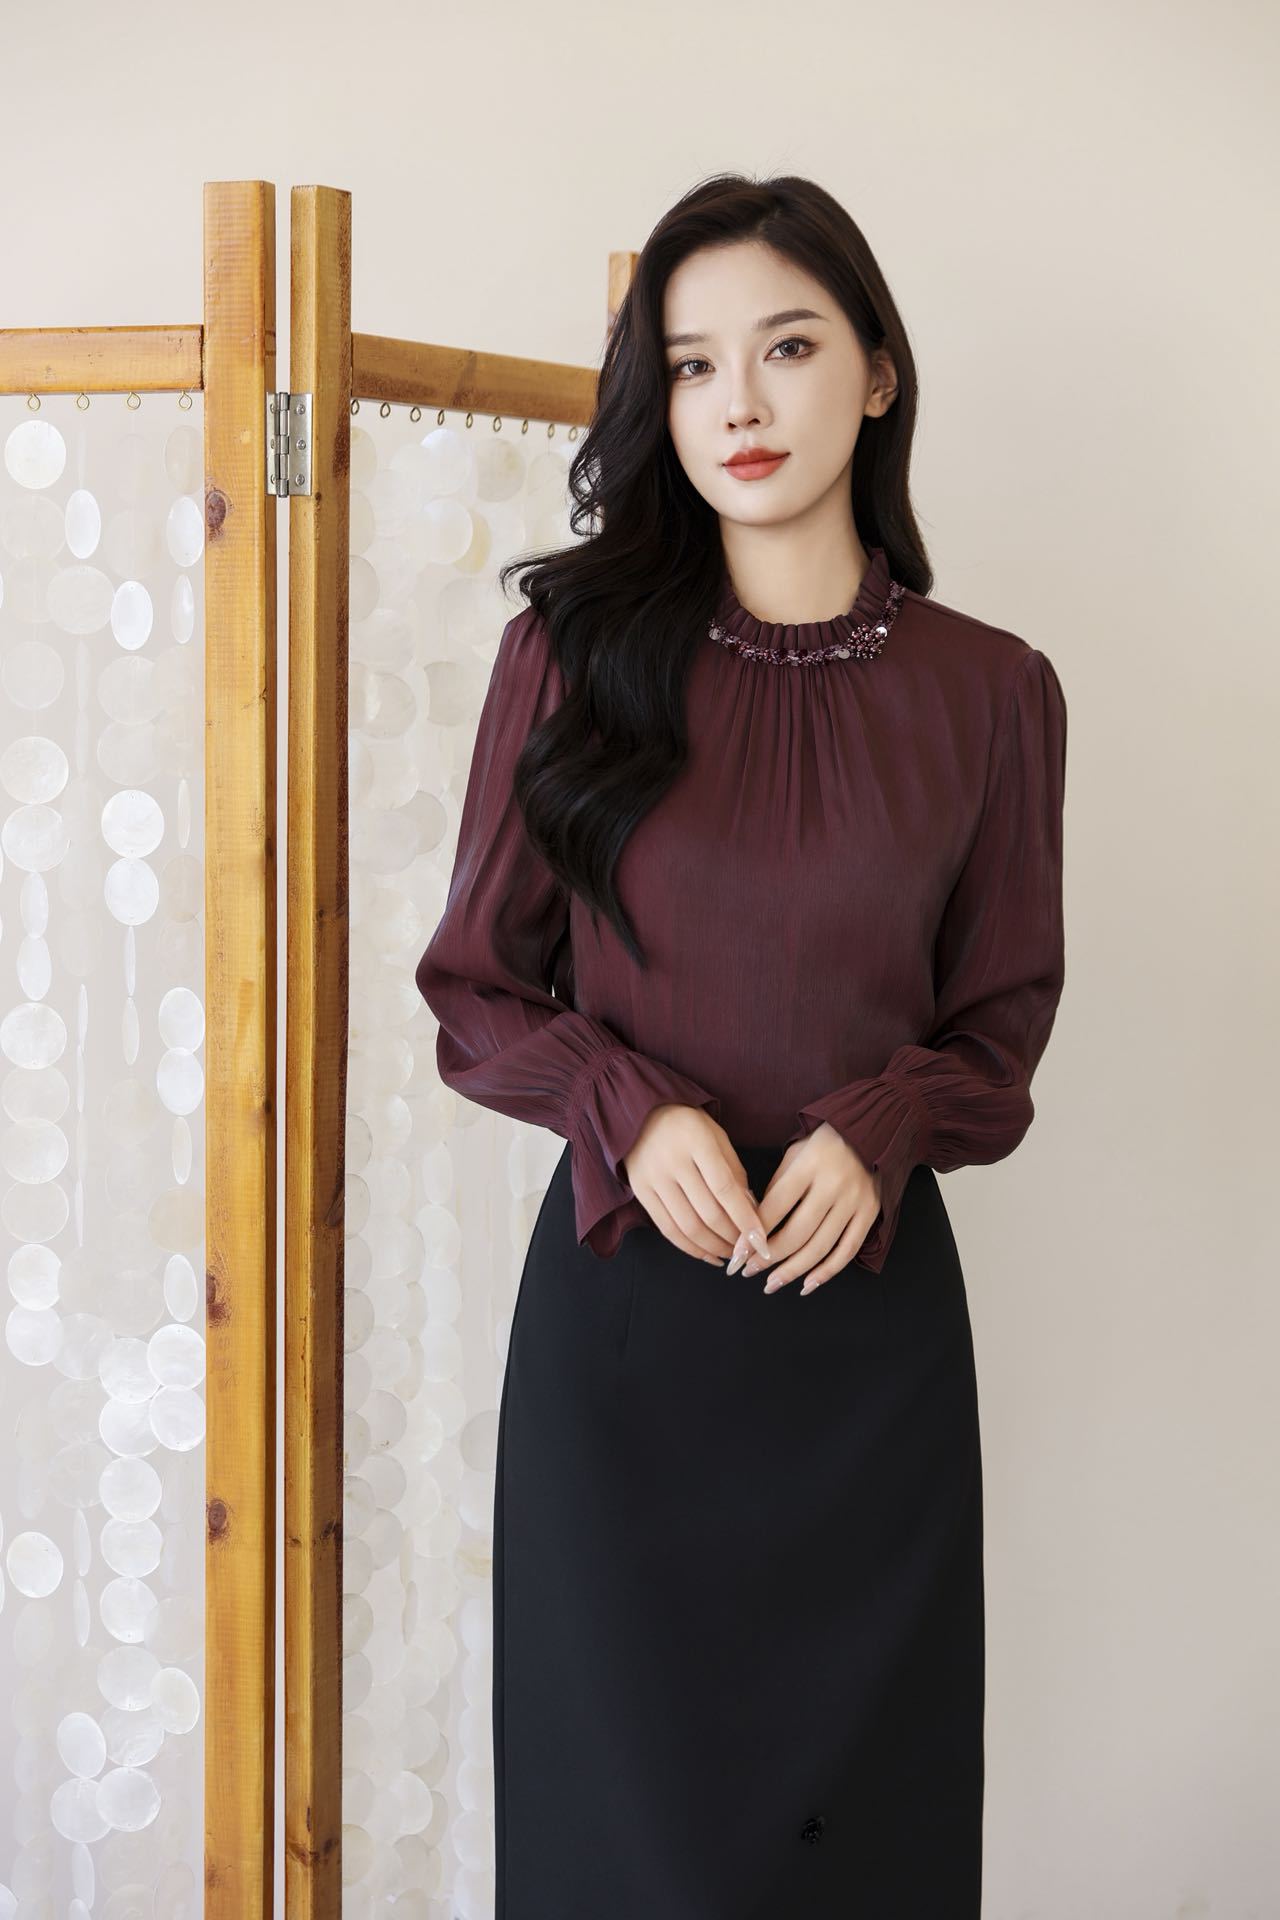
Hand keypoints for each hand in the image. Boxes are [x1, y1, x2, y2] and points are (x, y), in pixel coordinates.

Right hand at [622, 1105, 772, 1267]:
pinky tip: (707, 1255)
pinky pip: (667, 1229)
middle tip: (747, 1250)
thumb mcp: (717, 1137)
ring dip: (713, 1247)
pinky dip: (689, 1248)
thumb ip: (735, 1173)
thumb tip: (751, 1212)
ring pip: (687, 1226)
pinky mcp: (640, 1192)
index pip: (725, 1189)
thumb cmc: (688, 1125)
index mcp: (697, 1142)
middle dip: (732, 1238)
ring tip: (730, 1255)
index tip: (760, 1241)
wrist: (640, 1112)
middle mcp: (672, 1161)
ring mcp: (653, 1178)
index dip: (745, 1219)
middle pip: (708, 1212)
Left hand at [729, 1123, 881, 1294]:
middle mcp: (833, 1185)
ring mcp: (854, 1202)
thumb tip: (756, 1227)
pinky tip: (807, 1284)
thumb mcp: (794, 1153)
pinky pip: (847, 1250)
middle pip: (796, 1233)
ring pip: (820, 1247)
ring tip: (772, 1284)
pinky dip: (827, 1272)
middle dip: (768, 1258)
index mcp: (808, 1165)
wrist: (870, 1131)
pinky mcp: (870, 1214)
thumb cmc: (823, 1144)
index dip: (753, 1234)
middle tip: (748, 1271)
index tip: (736, 1254)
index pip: (775, 1208)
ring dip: (793, 1271)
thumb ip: (777, 1187)